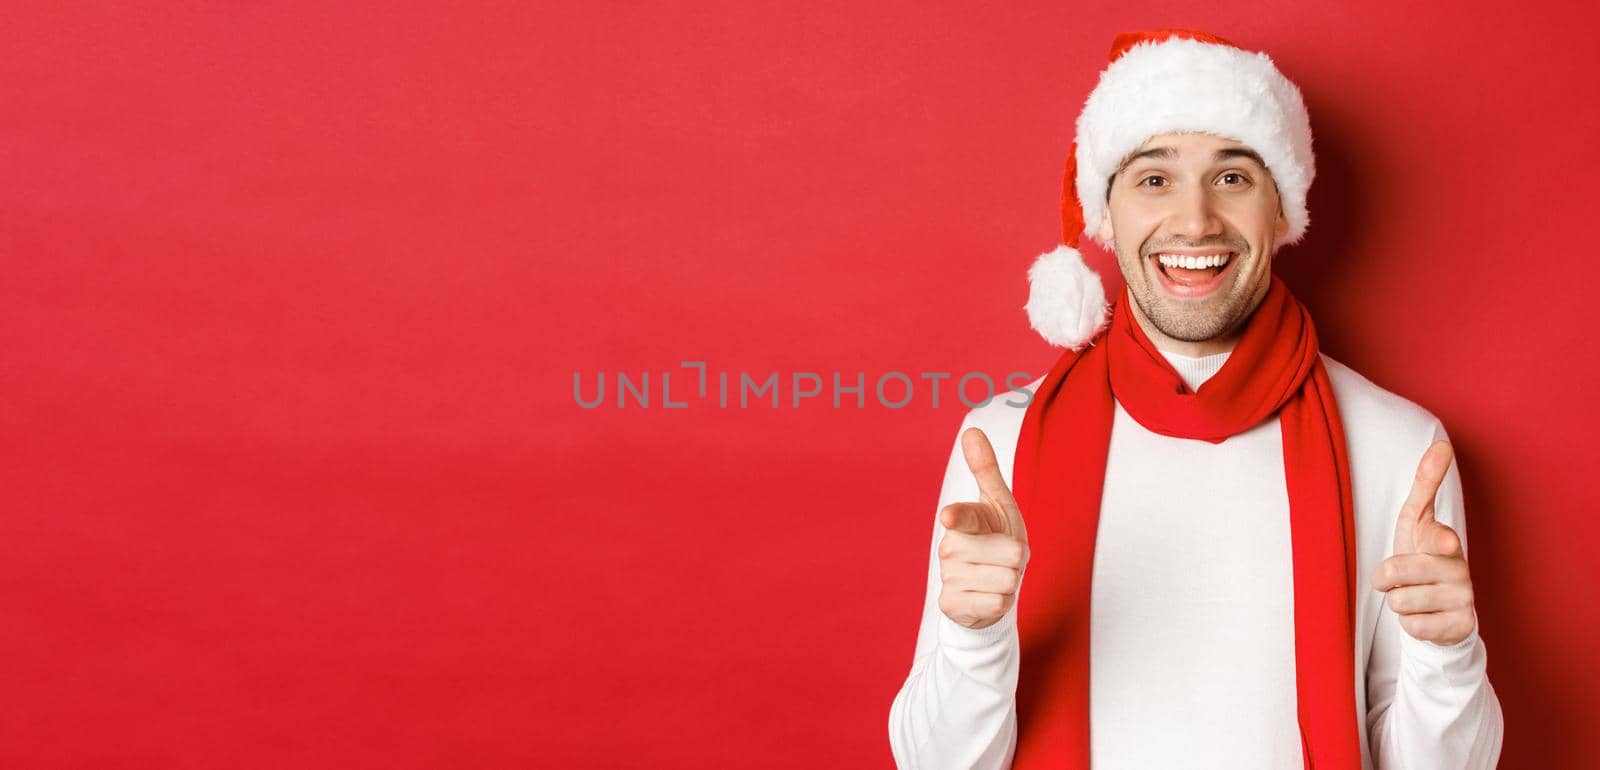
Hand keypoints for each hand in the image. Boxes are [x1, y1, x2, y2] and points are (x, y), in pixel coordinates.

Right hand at [937, 427, 1030, 630]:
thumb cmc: (994, 539)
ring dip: (1011, 582)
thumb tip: (972, 430)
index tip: (949, 516)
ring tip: (997, 578)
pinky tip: (989, 597)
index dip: (958, 516)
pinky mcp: (952, 604)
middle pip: (1011, 554)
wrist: (983, 586)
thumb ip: (985, 469)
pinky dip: (1001, 602)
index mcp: (962, 521)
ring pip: (1007, 580)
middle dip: (1019, 559)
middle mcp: (950, 547)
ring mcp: (949, 577)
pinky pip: (997, 604)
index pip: (963, 516)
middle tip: (1004, 559)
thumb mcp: (997, 504)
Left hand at [1370, 440, 1476, 645]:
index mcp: (1444, 540)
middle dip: (1386, 579)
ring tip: (1414, 596)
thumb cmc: (1422, 555)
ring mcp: (1464, 598)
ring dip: (1398, 602)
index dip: (1438, 542)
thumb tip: (1442, 443)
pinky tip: (1426, 618)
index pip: (1437, 538)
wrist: (1441, 606)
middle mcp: (1459, 567)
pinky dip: (1411, 625)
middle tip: (1399, 579)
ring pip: (1399, 602)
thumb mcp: (1417, 520)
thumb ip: (1426, 484)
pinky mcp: (1461, 626)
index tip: (1445, 543)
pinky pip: (1414, 627)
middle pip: (1395, 574)